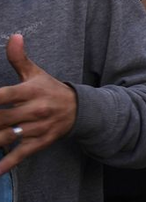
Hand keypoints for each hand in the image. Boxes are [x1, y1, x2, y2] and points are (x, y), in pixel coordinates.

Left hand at [0, 35, 79, 174]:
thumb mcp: (36, 73)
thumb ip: (19, 58)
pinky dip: (6, 164)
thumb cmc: (50, 90)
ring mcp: (37, 128)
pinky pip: (20, 155)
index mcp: (30, 91)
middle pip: (1, 119)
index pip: (2, 95)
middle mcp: (34, 110)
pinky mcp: (39, 143)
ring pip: (7, 137)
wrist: (81, 110)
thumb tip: (14, 36)